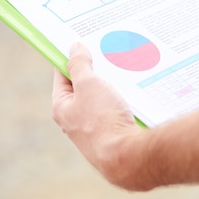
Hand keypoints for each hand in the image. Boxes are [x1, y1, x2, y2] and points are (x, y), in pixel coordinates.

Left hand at [51, 42, 141, 186]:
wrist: (128, 157)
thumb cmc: (103, 121)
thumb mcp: (88, 84)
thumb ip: (79, 64)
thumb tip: (74, 47)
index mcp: (61, 107)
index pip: (63, 75)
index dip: (72, 56)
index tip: (84, 41)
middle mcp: (75, 120)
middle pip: (84, 86)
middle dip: (97, 70)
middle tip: (109, 53)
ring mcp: (95, 129)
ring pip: (103, 98)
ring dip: (113, 84)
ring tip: (125, 70)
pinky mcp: (113, 135)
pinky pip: (117, 110)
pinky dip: (124, 98)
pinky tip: (136, 90)